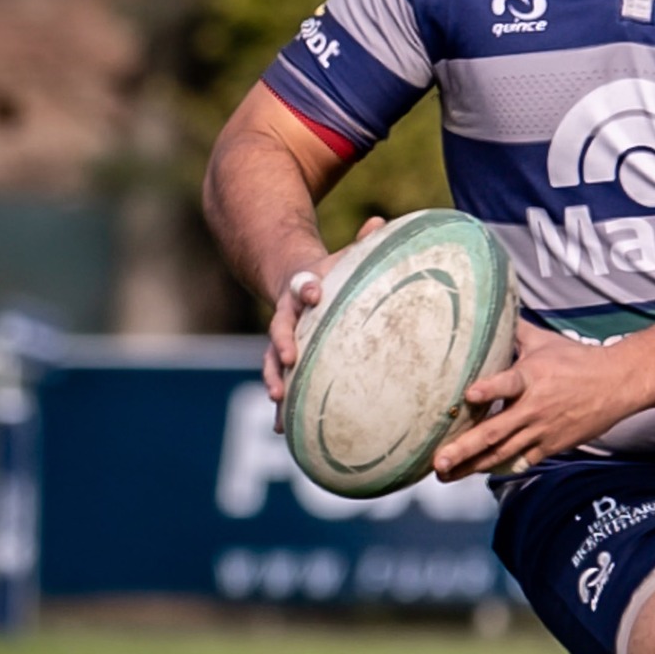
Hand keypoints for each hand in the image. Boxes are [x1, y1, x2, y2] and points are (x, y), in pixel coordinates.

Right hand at [264, 216, 386, 425]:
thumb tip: (382, 222)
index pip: (302, 286)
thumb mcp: (344, 256)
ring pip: (272, 362)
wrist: (293, 281)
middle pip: (279, 330)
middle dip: (281, 344)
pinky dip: (282, 407)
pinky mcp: (285, 362)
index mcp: (303, 289)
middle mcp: (287, 316)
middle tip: (287, 358)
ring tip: (277, 400)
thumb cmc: (328, 273)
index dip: (307, 288)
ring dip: (274, 379)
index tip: (314, 292)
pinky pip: (281, 383)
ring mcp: (283, 341)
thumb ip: (361, 243)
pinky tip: (284, 431)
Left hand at [433, 322, 639, 479]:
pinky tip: (474, 474)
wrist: (617, 384)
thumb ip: (514, 331)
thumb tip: (491, 310)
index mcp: (531, 377)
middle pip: (495, 431)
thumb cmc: (577, 360)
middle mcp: (534, 407)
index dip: (489, 389)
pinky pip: (520, 461)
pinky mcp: (550, 446)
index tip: (469, 394)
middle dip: (464, 448)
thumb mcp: (544, 341)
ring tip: (445, 475)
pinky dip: (498, 468)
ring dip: (472, 465)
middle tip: (438, 460)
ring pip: (502, 453)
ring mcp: (541, 430)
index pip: (508, 383)